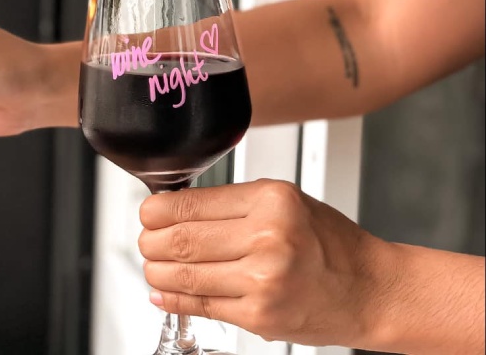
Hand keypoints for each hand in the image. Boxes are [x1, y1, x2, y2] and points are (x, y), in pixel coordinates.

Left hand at [138, 179, 388, 346]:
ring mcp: (262, 281)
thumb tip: (174, 209)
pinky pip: (200, 305)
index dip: (155, 211)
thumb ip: (232, 203)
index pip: (189, 204)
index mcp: (271, 201)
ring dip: (157, 272)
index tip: (148, 213)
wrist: (369, 289)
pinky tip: (165, 292)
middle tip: (147, 241)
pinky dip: (173, 299)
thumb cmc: (330, 243)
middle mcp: (267, 238)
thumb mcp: (286, 202)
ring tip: (155, 266)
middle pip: (179, 240)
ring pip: (182, 275)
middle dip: (150, 242)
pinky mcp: (259, 315)